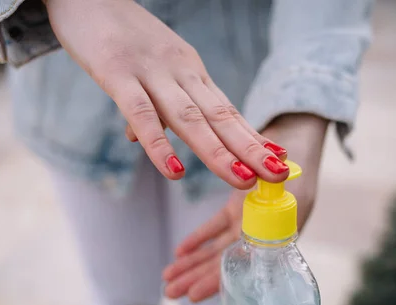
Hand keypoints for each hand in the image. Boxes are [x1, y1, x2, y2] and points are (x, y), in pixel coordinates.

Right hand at [44, 0, 288, 188]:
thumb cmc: (118, 34)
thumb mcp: (146, 69)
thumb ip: (148, 105)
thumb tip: (139, 139)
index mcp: (190, 72)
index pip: (227, 110)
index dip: (253, 137)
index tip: (279, 159)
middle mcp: (179, 72)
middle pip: (220, 117)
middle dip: (250, 149)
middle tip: (278, 174)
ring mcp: (151, 71)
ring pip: (189, 118)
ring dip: (218, 152)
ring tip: (242, 180)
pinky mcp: (117, 72)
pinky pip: (140, 113)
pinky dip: (158, 145)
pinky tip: (175, 172)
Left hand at [162, 114, 327, 301]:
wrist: (298, 133)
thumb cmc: (296, 153)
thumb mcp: (286, 173)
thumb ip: (274, 186)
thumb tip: (267, 192)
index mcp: (278, 229)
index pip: (243, 263)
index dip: (219, 279)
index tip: (193, 294)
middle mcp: (264, 231)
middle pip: (227, 261)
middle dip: (197, 277)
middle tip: (170, 292)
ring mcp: (250, 220)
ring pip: (218, 247)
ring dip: (193, 263)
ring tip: (167, 277)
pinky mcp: (238, 207)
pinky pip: (217, 228)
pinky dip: (199, 239)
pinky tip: (180, 252)